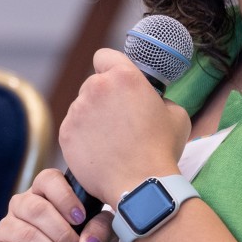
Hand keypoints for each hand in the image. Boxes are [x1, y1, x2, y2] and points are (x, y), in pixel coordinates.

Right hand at [0, 168, 116, 241]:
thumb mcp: (101, 241)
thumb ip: (102, 230)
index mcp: (47, 194)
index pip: (48, 180)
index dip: (65, 197)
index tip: (80, 218)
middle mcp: (22, 206)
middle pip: (35, 208)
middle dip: (61, 234)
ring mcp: (7, 229)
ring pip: (26, 235)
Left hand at [58, 49, 190, 203]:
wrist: (140, 185)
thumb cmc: (162, 150)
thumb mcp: (176, 114)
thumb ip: (158, 99)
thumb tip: (151, 101)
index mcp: (124, 76)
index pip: (105, 56)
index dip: (110, 68)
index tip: (116, 82)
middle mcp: (96, 88)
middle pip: (93, 84)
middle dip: (104, 98)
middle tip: (120, 121)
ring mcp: (77, 111)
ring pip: (81, 107)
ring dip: (92, 118)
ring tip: (111, 142)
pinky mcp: (66, 133)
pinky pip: (72, 128)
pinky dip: (82, 137)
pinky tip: (100, 152)